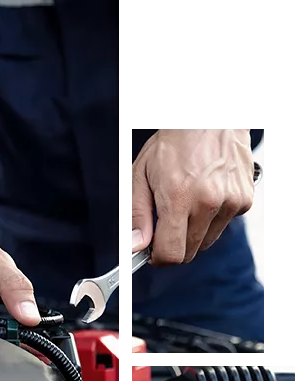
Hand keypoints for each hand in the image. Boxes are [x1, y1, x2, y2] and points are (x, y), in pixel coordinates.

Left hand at [130, 128, 254, 264]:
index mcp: (178, 198)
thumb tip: (137, 244)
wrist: (207, 123)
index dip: (158, 258)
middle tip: (166, 224)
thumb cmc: (174, 144)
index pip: (171, 253)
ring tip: (186, 203)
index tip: (153, 254)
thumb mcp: (141, 175)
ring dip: (193, 231)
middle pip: (189, 252)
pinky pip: (223, 224)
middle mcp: (207, 203)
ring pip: (206, 241)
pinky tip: (204, 196)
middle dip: (173, 245)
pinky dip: (211, 218)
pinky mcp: (244, 201)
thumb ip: (138, 214)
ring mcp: (229, 203)